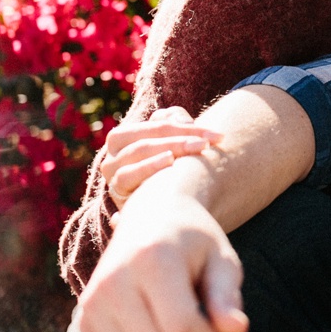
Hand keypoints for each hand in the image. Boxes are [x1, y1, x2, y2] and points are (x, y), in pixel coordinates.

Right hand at [76, 171, 249, 331]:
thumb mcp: (221, 258)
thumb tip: (237, 330)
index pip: (181, 327)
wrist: (150, 219)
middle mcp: (112, 283)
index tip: (226, 327)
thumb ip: (227, 295)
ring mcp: (91, 305)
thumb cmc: (193, 242)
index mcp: (150, 259)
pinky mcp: (84, 323)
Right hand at [100, 106, 221, 208]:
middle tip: (207, 144)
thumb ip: (174, 122)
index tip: (217, 135)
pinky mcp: (117, 191)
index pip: (158, 126)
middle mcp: (114, 153)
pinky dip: (147, 166)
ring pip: (139, 151)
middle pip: (150, 137)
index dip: (188, 127)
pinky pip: (128, 175)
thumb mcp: (172, 143)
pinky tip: (169, 161)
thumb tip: (179, 118)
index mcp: (123, 137)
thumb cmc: (170, 172)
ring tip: (195, 147)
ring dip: (169, 147)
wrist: (161, 213)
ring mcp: (113, 173)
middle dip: (181, 139)